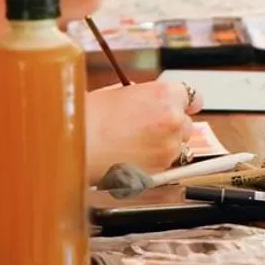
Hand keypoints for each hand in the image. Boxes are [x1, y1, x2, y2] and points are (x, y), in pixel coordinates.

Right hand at [85, 80, 201, 179]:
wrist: (73, 147)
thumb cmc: (87, 118)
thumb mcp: (118, 93)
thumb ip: (145, 95)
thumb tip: (152, 100)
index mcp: (165, 94)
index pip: (192, 97)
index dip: (183, 104)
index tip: (182, 108)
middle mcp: (173, 119)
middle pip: (185, 123)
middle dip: (170, 126)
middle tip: (144, 129)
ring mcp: (170, 147)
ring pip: (178, 146)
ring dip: (164, 146)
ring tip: (134, 145)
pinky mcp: (161, 170)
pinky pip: (167, 166)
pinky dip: (154, 163)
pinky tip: (132, 157)